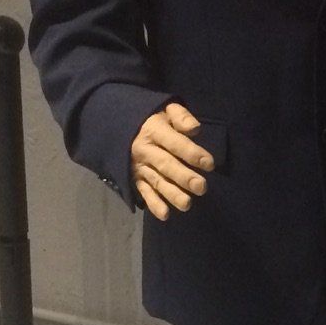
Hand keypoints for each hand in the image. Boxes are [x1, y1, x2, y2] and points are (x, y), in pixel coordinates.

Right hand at [131, 102, 213, 220]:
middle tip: (202, 187)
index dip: (191, 153)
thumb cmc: (152, 120)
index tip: (209, 163)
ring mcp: (139, 167)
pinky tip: (165, 214)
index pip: (175, 143)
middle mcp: (145, 151)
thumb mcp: (165, 110)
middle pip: (166, 164)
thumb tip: (195, 129)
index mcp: (154, 131)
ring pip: (156, 181)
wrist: (116, 126)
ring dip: (171, 194)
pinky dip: (153, 204)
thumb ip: (181, 117)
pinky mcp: (135, 180)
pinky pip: (144, 193)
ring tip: (187, 204)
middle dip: (184, 177)